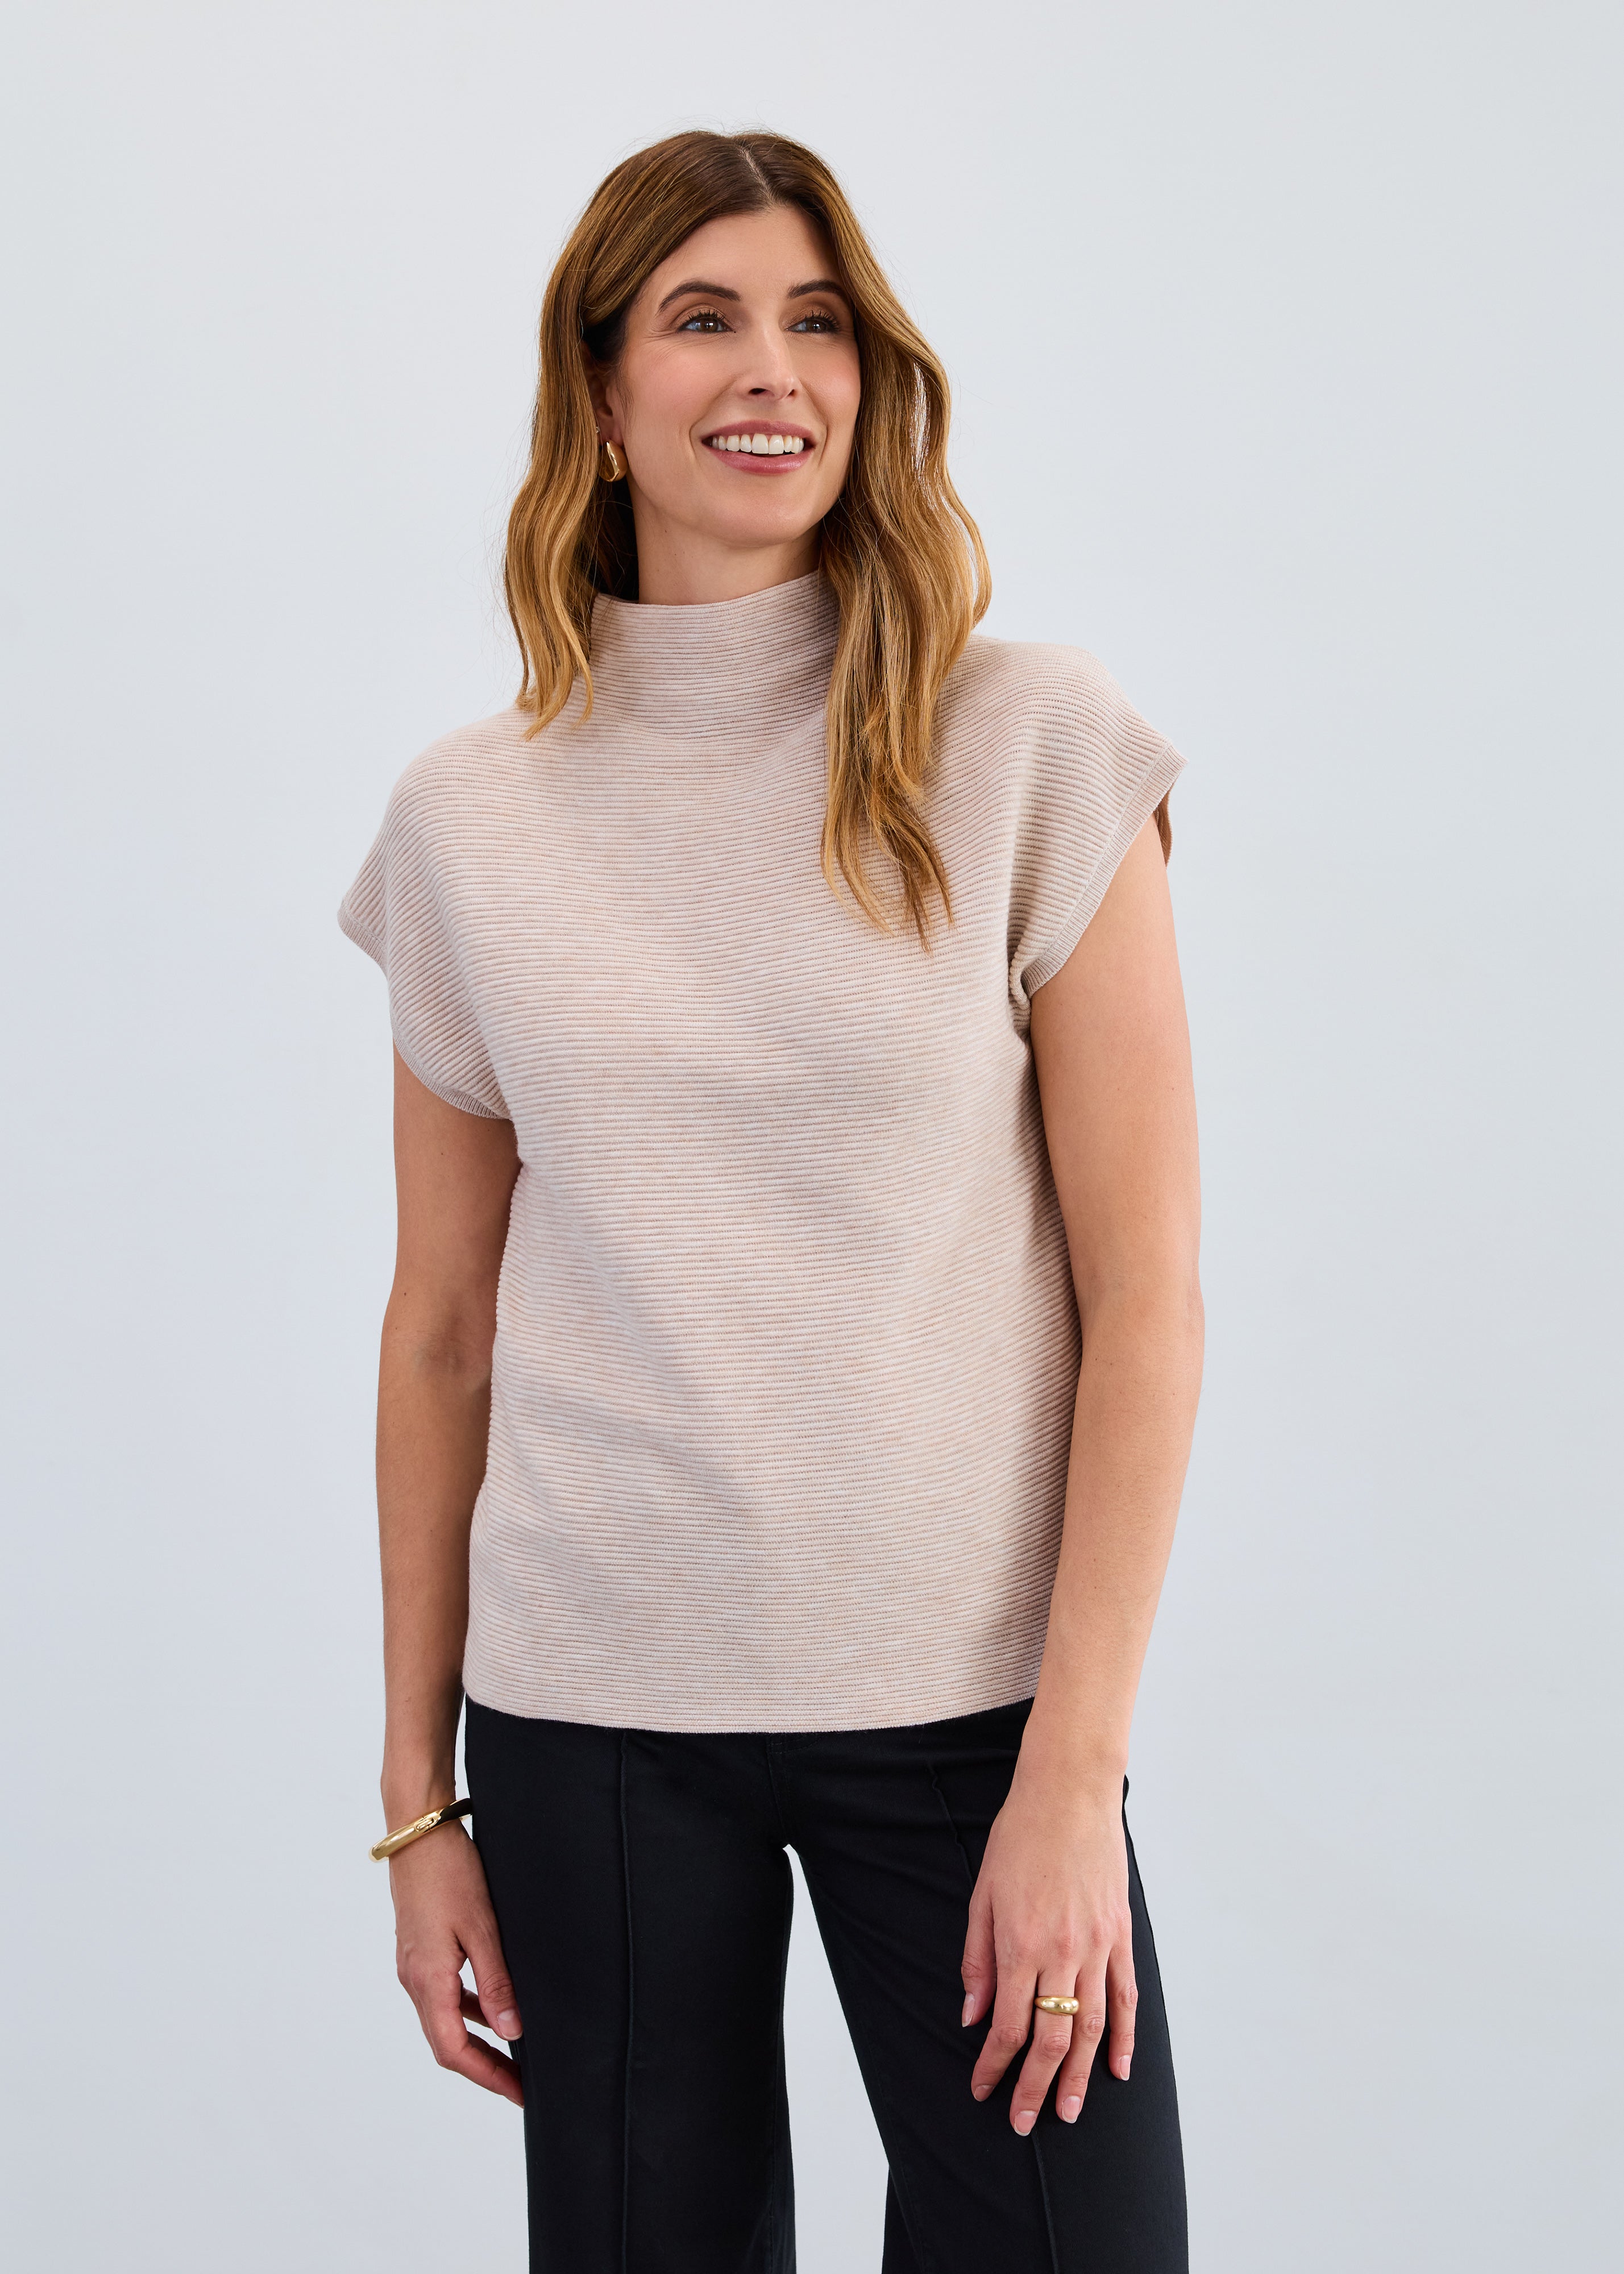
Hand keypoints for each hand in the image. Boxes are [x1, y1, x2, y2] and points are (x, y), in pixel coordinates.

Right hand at [389, 1823, 522, 2104]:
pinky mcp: (420, 1950)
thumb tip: (512, 2033)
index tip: (520, 2092)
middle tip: (521, 2082)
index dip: (488, 2077)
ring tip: (514, 2053)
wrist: (419, 1831)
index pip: (453, 2051)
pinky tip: (495, 2008)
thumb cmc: (450, 1872)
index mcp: (427, 1980)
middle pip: (447, 2042)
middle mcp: (414, 1980)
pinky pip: (444, 1995)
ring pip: (445, 2020)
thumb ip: (497, 1983)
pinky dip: (469, 2010)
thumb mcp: (482, 1928)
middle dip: (485, 2067)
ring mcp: (415, 1965)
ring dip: (477, 2041)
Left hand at [960, 1768, 1134, 2132]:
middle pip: (1051, 2038)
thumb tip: (971, 2016)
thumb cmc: (1020, 1838)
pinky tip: (1120, 2069)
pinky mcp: (1121, 1935)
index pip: (1007, 2025)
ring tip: (1068, 2111)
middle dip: (1034, 2086)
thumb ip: (977, 1959)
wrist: (1070, 1793)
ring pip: (1092, 2028)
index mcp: (1021, 1943)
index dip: (994, 2065)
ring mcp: (1097, 1946)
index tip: (983, 2090)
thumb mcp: (983, 1895)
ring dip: (1080, 2076)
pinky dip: (1124, 2038)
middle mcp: (1062, 1952)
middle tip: (1024, 2123)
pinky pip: (1125, 1997)